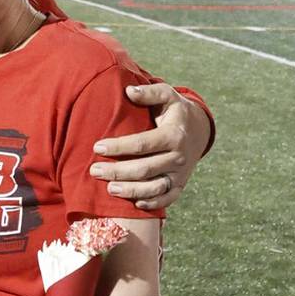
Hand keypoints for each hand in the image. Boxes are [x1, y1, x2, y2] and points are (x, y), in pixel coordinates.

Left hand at [91, 85, 212, 210]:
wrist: (200, 129)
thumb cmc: (175, 111)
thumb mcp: (166, 95)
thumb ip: (149, 92)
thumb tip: (128, 91)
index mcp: (173, 135)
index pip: (142, 144)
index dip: (119, 147)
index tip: (97, 147)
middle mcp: (178, 157)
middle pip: (144, 169)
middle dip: (117, 172)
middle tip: (94, 171)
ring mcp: (180, 173)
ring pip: (154, 188)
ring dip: (131, 191)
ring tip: (109, 189)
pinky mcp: (181, 185)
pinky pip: (167, 198)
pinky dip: (152, 204)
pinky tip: (135, 203)